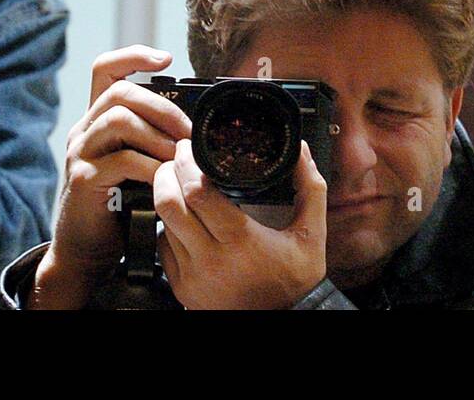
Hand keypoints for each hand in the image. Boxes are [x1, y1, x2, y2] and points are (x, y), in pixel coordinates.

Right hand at [30, 46, 191, 308]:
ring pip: (119, 119)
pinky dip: (151, 165)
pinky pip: (122, 159)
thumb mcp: (133, 163)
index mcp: (96, 120)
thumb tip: (190, 123)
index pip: (105, 68)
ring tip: (178, 155)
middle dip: (161, 106)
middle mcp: (83, 130)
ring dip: (157, 134)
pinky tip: (165, 177)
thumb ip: (149, 139)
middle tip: (187, 130)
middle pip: (119, 92)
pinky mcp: (84, 180)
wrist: (86, 252)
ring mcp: (80, 154)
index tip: (167, 58)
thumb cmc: (117, 207)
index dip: (134, 55)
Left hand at [155, 138, 327, 309]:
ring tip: (178, 183)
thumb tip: (301, 152)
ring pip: (162, 222)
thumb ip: (310, 191)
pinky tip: (184, 218)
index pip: (197, 193)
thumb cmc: (291, 283)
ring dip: (167, 197)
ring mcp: (191, 275)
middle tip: (177, 159)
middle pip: (168, 203)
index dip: (187, 163)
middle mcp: (210, 259)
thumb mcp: (312, 238)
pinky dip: (168, 226)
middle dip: (167, 173)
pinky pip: (162, 245)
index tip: (190, 148)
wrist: (274, 326)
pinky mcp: (180, 287)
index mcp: (240, 240)